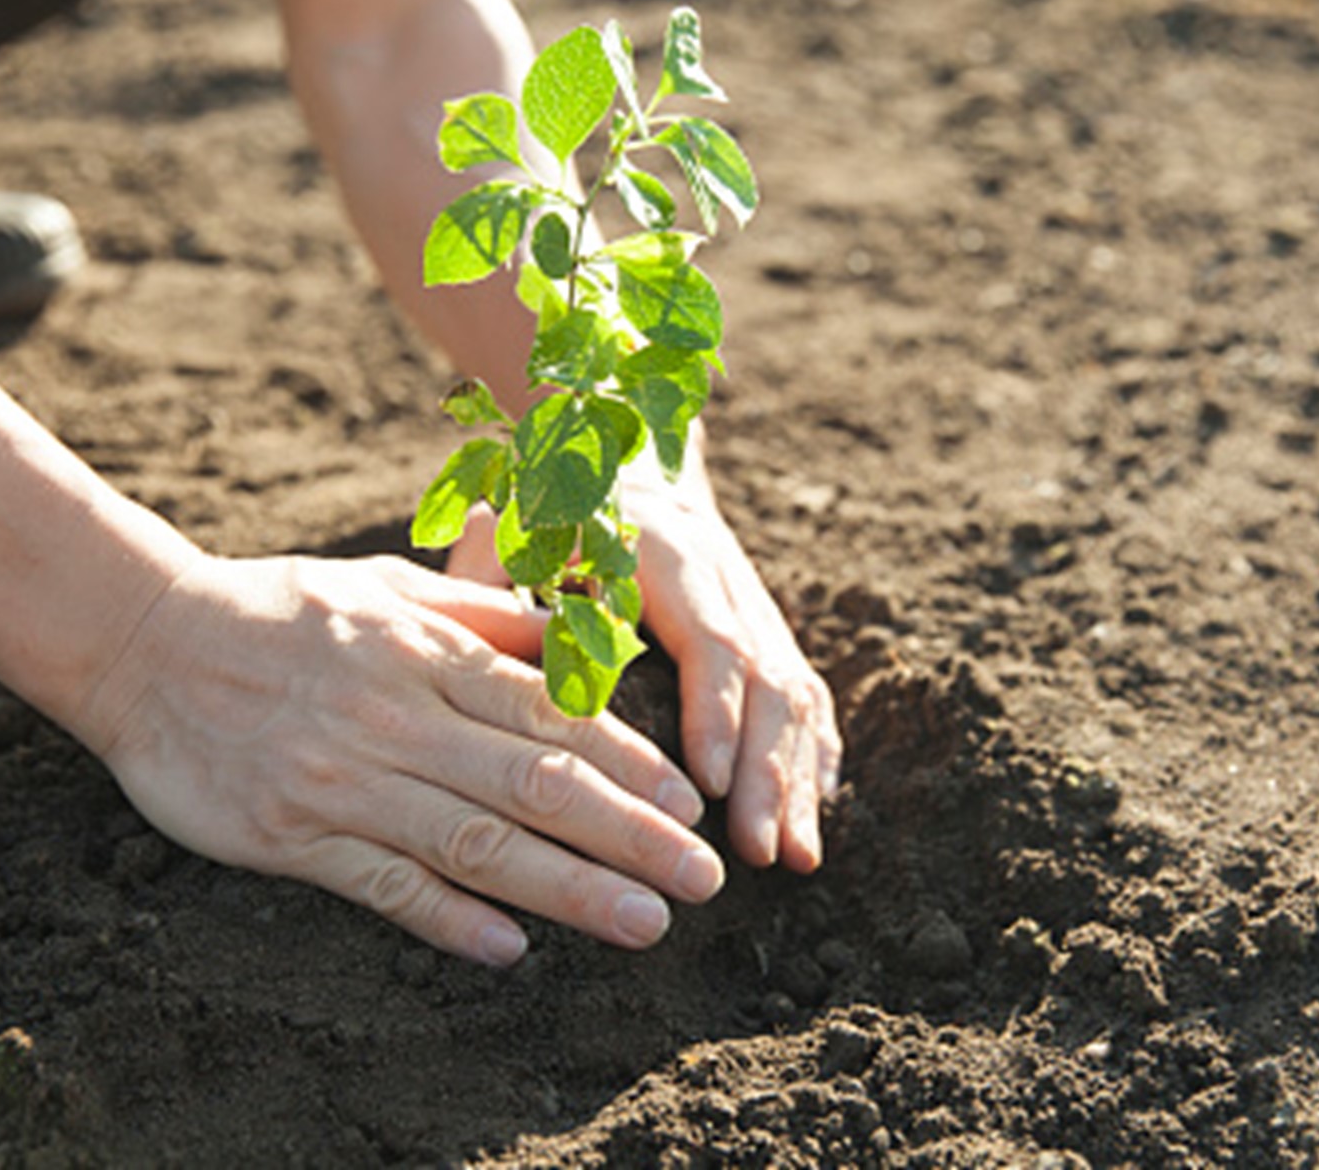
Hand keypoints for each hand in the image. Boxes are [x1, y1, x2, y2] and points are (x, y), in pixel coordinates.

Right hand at [74, 553, 724, 965]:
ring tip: (643, 924)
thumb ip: (480, 614)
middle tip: (701, 878)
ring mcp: (345, 780)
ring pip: (476, 843)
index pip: (550, 716)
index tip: (689, 801)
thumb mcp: (386, 588)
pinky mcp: (291, 833)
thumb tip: (569, 634)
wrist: (142, 641)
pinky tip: (508, 949)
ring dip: (568, 888)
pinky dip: (448, 917)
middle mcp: (399, 719)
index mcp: (429, 656)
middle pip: (536, 786)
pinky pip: (383, 883)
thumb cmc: (278, 610)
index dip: (629, 762)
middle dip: (631, 836)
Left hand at [450, 434, 841, 873]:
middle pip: (768, 678)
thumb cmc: (551, 506)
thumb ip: (500, 581)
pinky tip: (817, 814)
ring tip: (796, 860)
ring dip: (799, 779)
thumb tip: (508, 653)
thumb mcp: (516, 527)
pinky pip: (805, 693)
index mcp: (667, 555)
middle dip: (769, 771)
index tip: (707, 784)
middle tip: (760, 851)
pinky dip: (817, 754)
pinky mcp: (767, 630)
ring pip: (796, 694)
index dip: (714, 712)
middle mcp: (727, 580)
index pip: (707, 639)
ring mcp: (755, 606)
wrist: (624, 458)